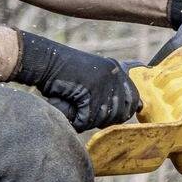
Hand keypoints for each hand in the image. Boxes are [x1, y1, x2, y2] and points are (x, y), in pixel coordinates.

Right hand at [12, 30, 141, 131]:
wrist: (46, 61)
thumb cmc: (65, 73)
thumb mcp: (95, 76)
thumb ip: (113, 89)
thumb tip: (135, 109)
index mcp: (118, 69)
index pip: (134, 99)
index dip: (123, 112)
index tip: (109, 115)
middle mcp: (114, 74)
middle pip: (119, 112)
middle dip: (104, 118)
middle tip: (88, 113)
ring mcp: (103, 82)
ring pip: (103, 117)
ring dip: (89, 119)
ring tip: (78, 111)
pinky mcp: (90, 90)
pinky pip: (89, 117)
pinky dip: (78, 120)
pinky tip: (72, 111)